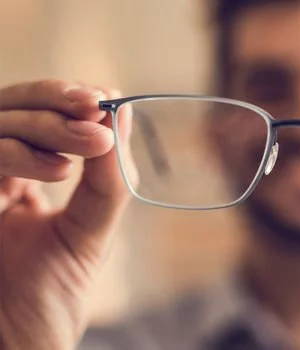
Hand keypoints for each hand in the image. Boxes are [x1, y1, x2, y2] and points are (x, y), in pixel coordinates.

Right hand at [0, 80, 131, 349]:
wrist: (19, 344)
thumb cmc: (50, 295)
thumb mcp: (90, 231)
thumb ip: (107, 179)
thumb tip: (122, 114)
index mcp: (23, 176)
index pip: (38, 115)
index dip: (66, 98)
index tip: (105, 97)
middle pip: (11, 107)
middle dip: (55, 101)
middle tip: (96, 105)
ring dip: (47, 125)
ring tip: (93, 143)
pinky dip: (17, 154)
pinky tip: (60, 170)